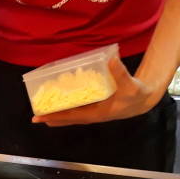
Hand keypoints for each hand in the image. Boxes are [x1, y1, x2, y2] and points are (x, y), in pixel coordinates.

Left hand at [32, 57, 163, 126]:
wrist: (144, 100)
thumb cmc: (137, 95)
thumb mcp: (130, 85)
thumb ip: (120, 73)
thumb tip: (111, 59)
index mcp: (97, 113)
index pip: (72, 116)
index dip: (56, 116)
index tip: (42, 118)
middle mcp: (93, 114)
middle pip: (68, 118)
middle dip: (52, 118)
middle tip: (35, 118)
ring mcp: (93, 111)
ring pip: (72, 114)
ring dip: (58, 114)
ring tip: (43, 114)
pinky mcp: (95, 106)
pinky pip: (77, 108)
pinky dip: (68, 107)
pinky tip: (61, 103)